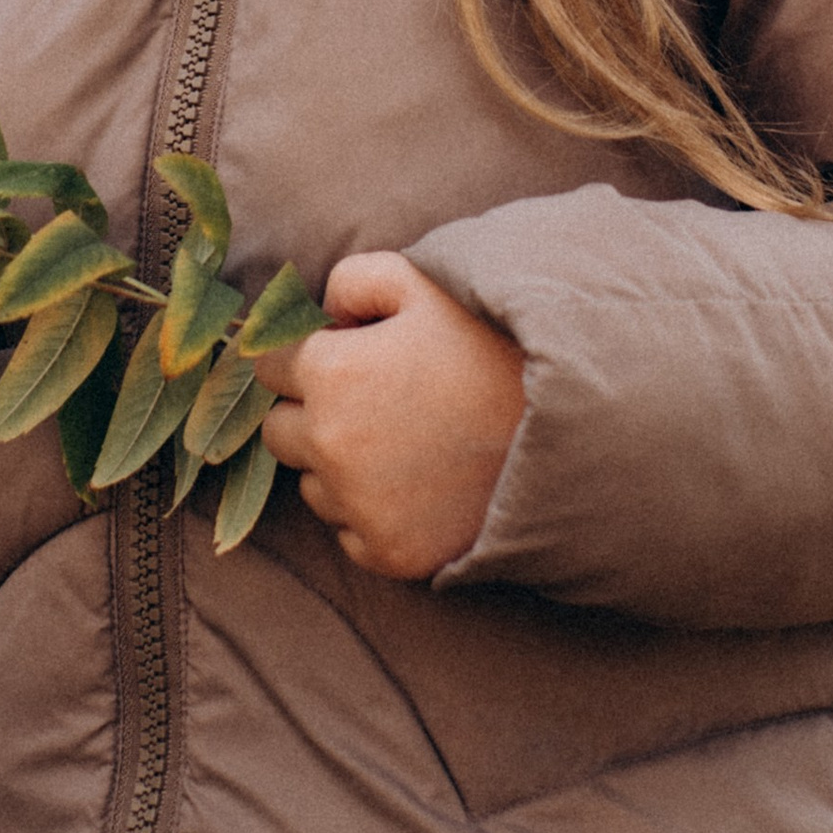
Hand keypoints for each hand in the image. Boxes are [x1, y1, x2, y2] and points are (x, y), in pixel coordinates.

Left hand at [252, 252, 527, 581]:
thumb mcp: (424, 283)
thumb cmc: (493, 346)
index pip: (264, 364)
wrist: (569, 428)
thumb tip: (322, 313)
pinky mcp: (388, 553)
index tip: (334, 355)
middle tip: (372, 400)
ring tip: (406, 442)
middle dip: (311, 411)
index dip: (297, 354)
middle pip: (279, 430)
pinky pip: (348, 532)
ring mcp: (358, 506)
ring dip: (338, 465)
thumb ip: (353, 279)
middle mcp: (331, 444)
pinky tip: (420, 484)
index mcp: (331, 372)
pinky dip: (370, 513)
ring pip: (312, 484)